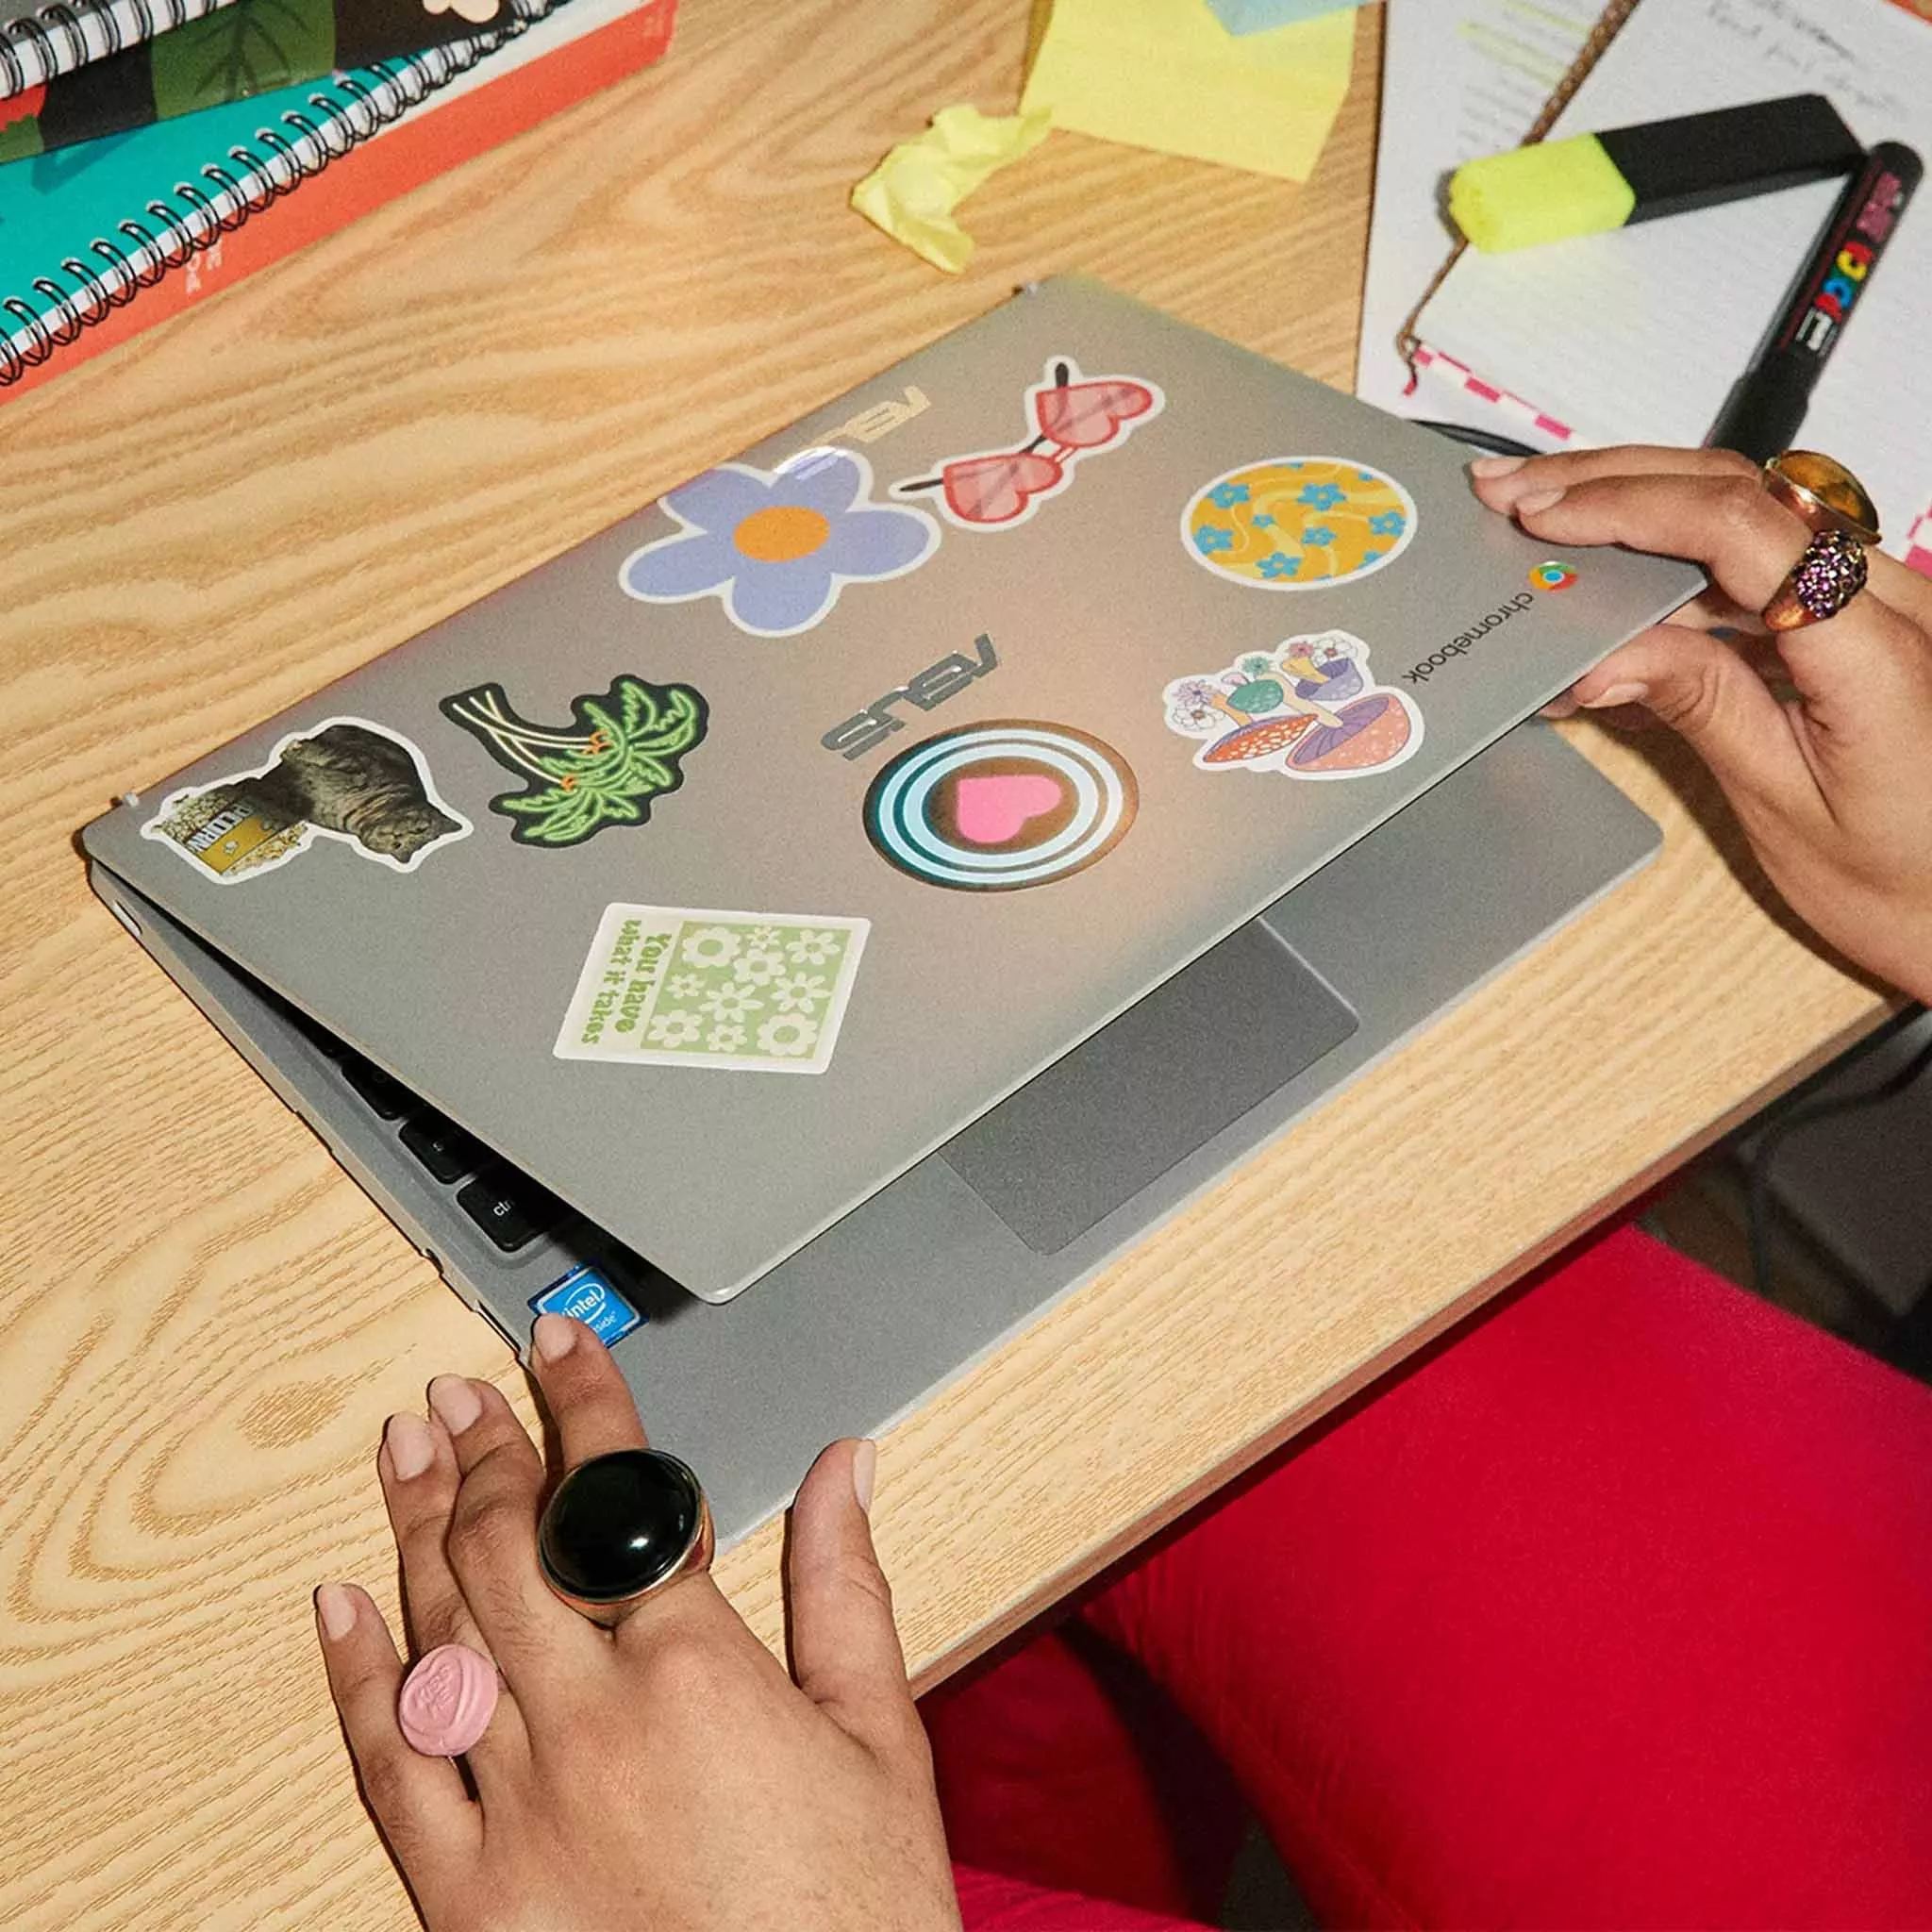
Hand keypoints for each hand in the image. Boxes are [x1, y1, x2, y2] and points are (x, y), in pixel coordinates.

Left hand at [312, 1316, 960, 1931]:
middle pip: (511, 1546)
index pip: (617, 1496)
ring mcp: (516, 1812)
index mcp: (698, 1674)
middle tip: (466, 1393)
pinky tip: (340, 1600)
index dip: (585, 1404)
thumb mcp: (878, 1736)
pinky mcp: (464, 1899)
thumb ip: (846, 1586)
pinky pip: (389, 1763)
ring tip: (408, 1449)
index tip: (559, 1345)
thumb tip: (843, 1467)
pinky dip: (357, 1673)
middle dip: (488, 1450)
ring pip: (442, 1629)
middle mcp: (592, 1727)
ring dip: (418, 1524)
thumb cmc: (856, 1916)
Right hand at [1473, 446, 1931, 1004]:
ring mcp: (1880, 597)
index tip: (1544, 517)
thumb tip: (1605, 650)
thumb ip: (1700, 706)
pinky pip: (1762, 555)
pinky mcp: (1860, 613)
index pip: (1739, 527)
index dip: (1629, 507)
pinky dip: (1677, 552)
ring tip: (1547, 511)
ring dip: (1641, 503)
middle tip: (1513, 490)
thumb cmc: (1907, 879)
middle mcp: (1892, 598)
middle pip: (1739, 489)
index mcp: (1873, 647)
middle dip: (1613, 480)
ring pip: (1749, 507)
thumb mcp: (1782, 807)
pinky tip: (1614, 576)